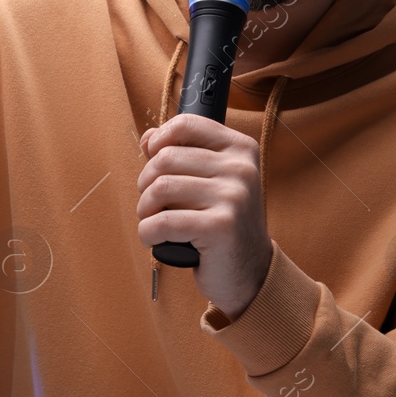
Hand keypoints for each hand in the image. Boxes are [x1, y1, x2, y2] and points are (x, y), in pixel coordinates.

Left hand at [136, 113, 273, 320]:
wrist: (251, 272)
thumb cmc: (223, 223)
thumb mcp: (212, 181)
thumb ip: (182, 153)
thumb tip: (148, 137)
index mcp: (240, 149)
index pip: (186, 124)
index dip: (159, 141)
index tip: (153, 160)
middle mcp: (241, 169)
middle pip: (165, 158)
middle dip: (146, 183)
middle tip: (153, 203)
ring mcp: (233, 197)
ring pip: (160, 189)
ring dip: (145, 209)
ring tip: (153, 221)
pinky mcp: (220, 227)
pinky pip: (162, 222)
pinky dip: (147, 232)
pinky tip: (154, 239)